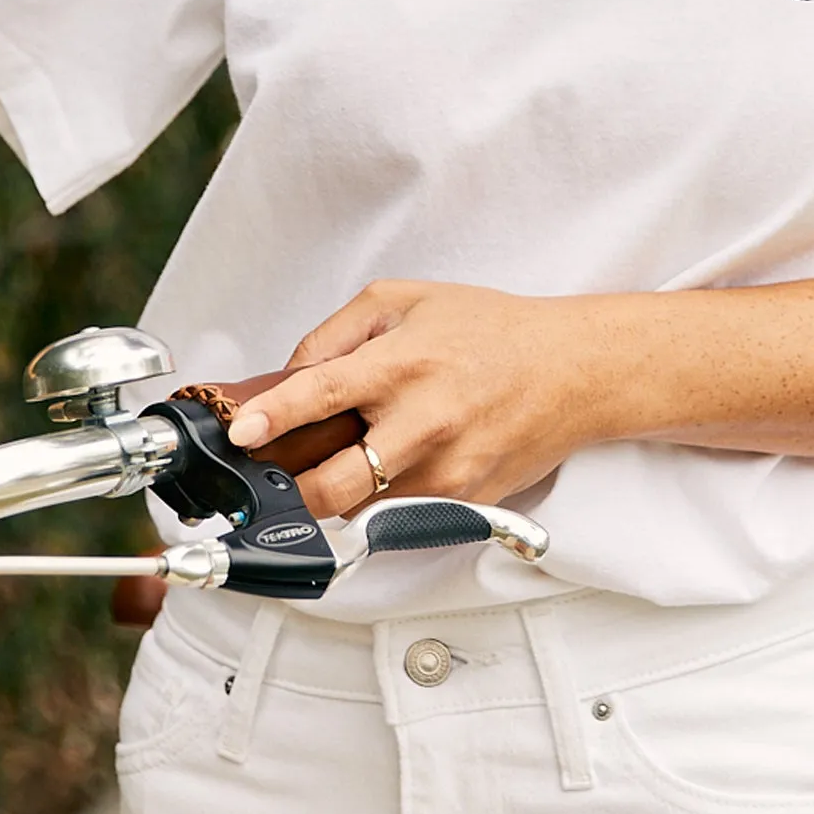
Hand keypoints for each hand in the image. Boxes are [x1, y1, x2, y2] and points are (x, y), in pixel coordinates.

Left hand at [225, 280, 624, 521]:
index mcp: (403, 364)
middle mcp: (422, 423)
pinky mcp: (464, 503)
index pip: (321, 395)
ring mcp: (446, 472)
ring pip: (361, 510)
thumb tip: (290, 375)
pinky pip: (400, 515)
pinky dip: (382, 499)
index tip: (243, 434)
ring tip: (339, 463)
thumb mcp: (408, 298)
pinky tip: (393, 467)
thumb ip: (338, 331)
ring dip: (337, 494)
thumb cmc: (489, 330)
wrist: (571, 370)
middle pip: (331, 485)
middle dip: (289, 491)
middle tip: (270, 479)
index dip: (273, 417)